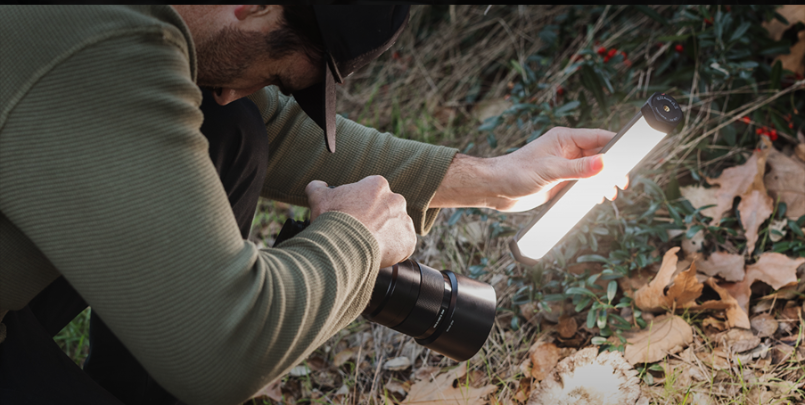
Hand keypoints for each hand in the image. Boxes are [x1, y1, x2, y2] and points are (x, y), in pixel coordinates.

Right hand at [305, 176, 415, 267]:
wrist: (343, 245)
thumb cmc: (332, 219)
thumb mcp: (318, 197)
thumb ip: (318, 187)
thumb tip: (318, 185)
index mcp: (377, 185)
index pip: (372, 194)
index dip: (361, 206)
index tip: (352, 216)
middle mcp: (396, 200)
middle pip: (386, 210)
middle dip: (375, 219)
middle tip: (360, 232)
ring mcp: (404, 221)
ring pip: (395, 227)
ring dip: (384, 234)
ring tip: (367, 245)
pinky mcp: (408, 241)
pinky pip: (403, 245)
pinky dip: (393, 250)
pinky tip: (377, 253)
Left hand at [491, 127, 625, 211]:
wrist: (496, 189)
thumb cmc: (516, 173)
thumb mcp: (550, 170)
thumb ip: (578, 168)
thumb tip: (604, 163)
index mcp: (565, 138)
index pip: (599, 137)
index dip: (617, 146)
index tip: (632, 156)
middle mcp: (567, 151)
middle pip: (600, 155)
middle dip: (613, 168)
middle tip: (623, 183)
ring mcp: (564, 167)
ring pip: (593, 171)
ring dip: (604, 181)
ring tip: (612, 193)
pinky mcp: (560, 182)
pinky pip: (583, 184)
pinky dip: (592, 190)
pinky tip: (597, 199)